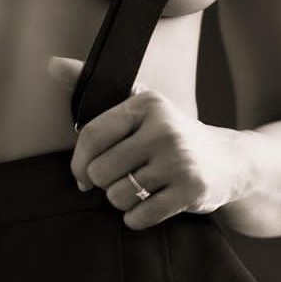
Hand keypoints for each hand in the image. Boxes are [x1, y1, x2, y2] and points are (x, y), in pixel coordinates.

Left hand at [47, 56, 248, 229]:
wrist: (229, 160)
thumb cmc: (169, 133)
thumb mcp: (138, 103)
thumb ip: (93, 83)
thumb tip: (51, 63)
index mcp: (147, 103)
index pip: (91, 135)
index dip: (79, 161)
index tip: (81, 174)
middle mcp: (164, 128)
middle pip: (101, 170)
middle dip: (104, 183)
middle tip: (122, 178)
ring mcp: (180, 160)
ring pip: (118, 196)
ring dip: (122, 201)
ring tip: (140, 188)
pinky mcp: (192, 190)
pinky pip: (140, 217)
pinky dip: (137, 217)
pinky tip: (151, 203)